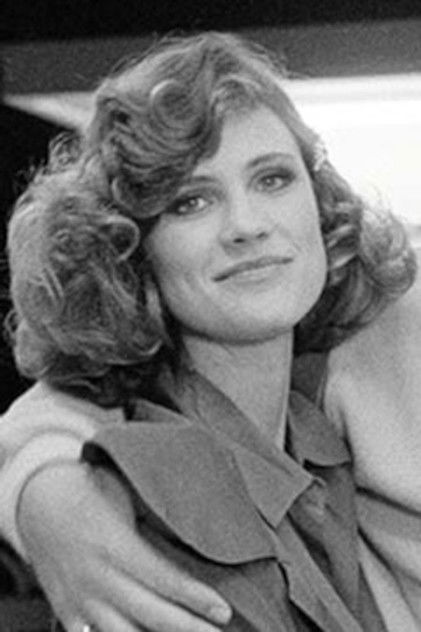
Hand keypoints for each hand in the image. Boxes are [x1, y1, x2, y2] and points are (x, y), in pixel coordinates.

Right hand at [18, 463, 231, 631]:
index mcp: (114, 545)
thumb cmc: (89, 491)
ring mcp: (80, 600)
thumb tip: (195, 525)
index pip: (163, 579)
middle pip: (150, 614)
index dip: (195, 598)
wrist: (37, 501)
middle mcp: (98, 578)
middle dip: (189, 627)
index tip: (223, 611)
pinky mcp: (67, 612)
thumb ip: (152, 517)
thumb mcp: (123, 495)